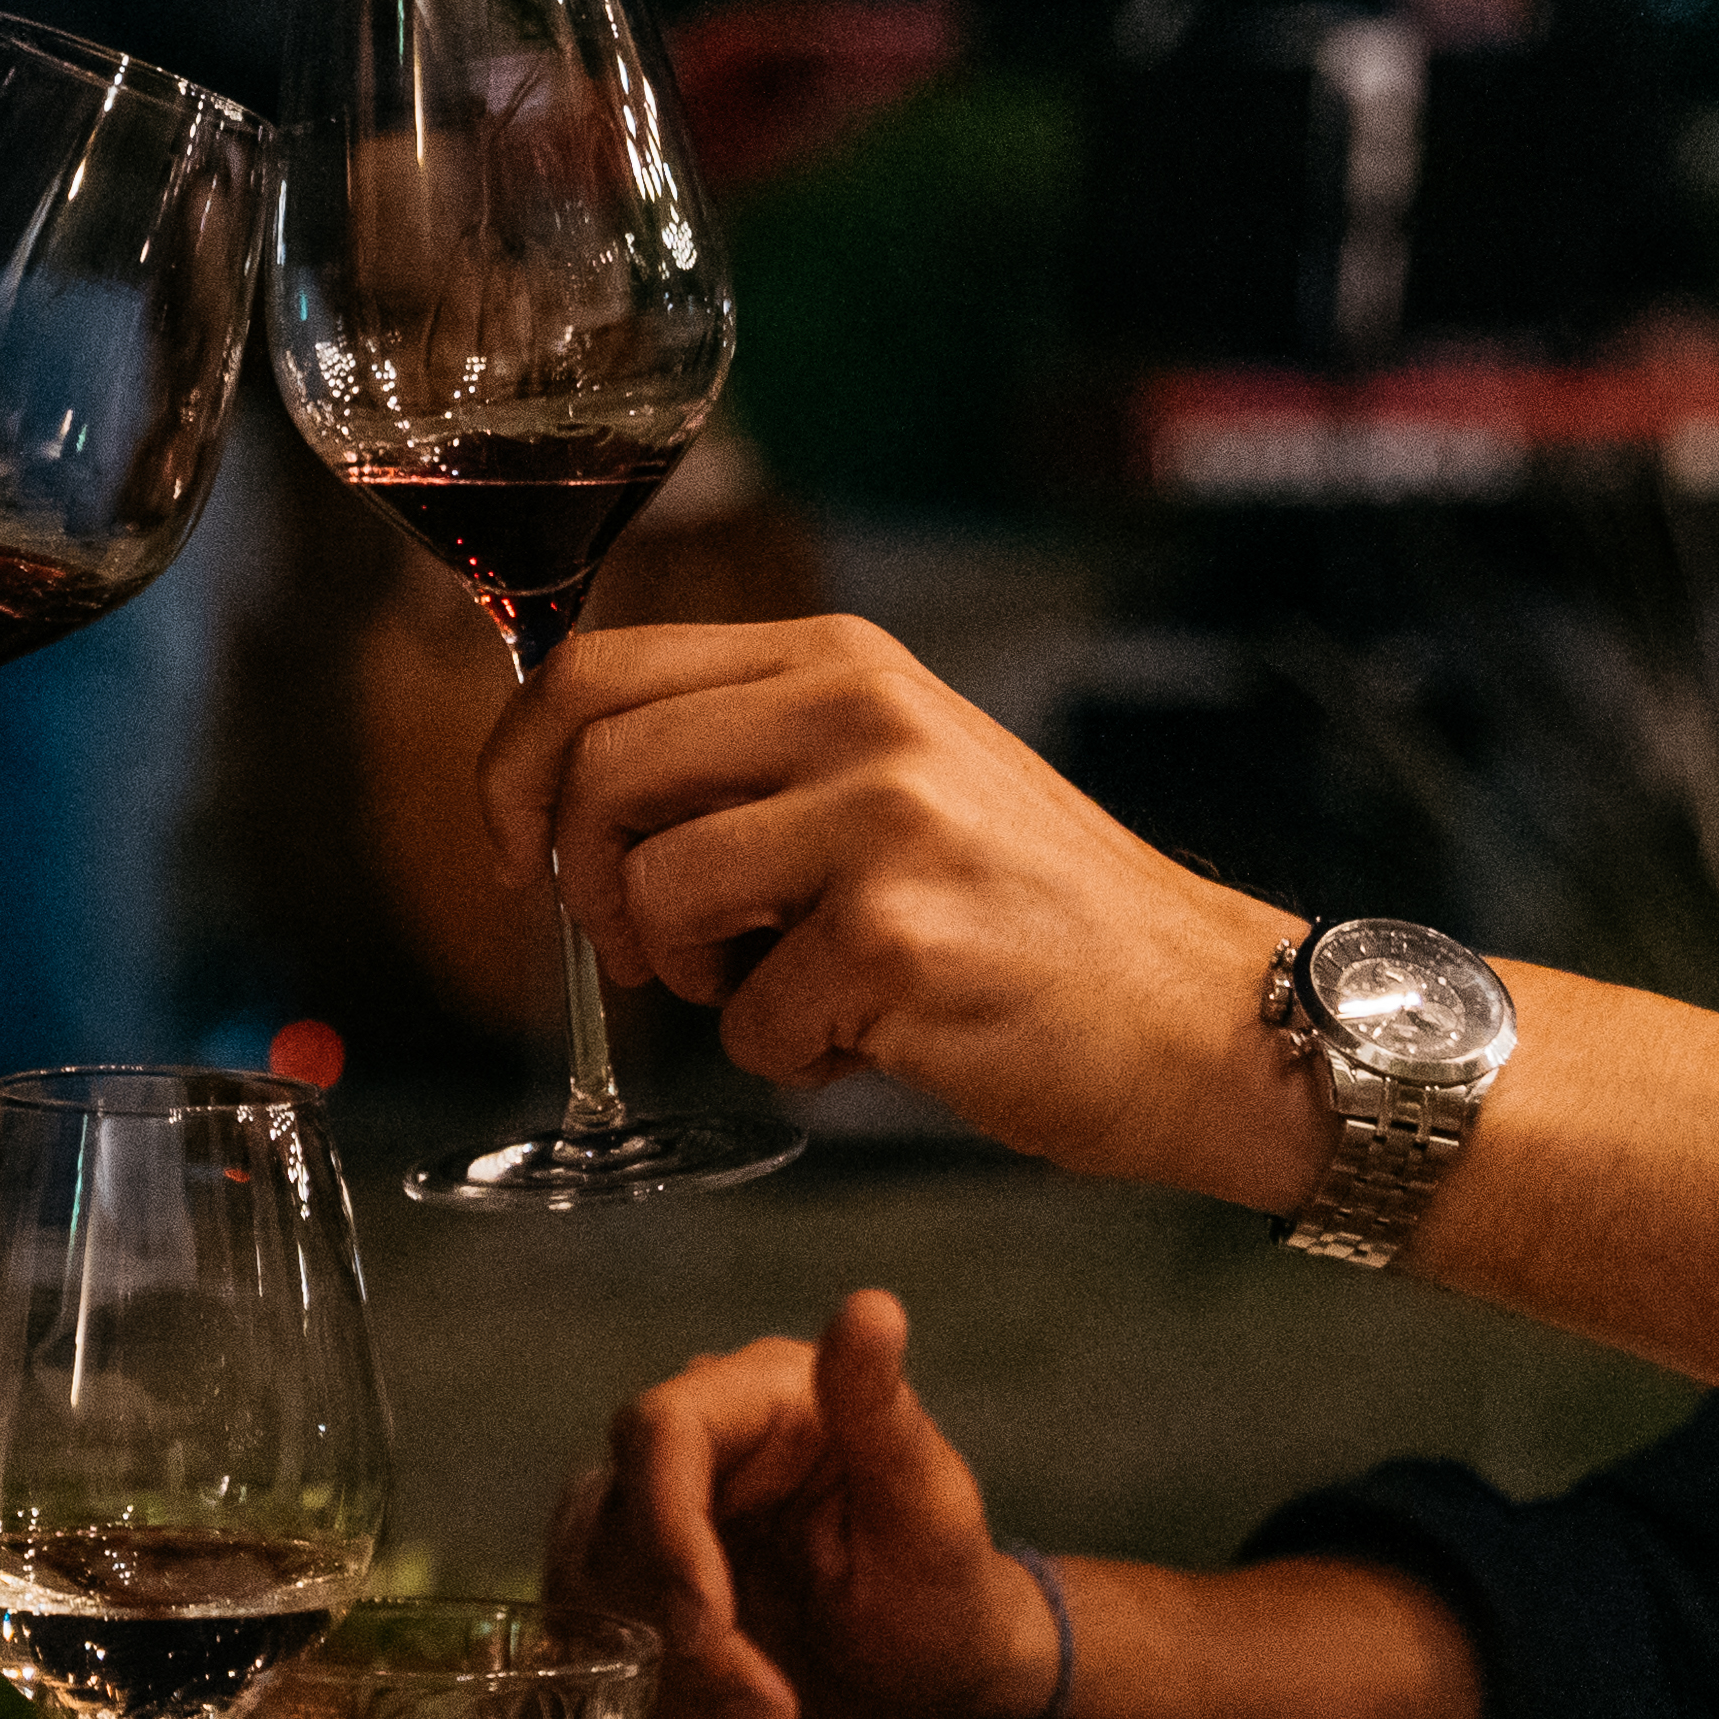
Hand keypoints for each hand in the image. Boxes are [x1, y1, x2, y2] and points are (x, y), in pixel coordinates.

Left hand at [486, 618, 1309, 1206]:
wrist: (1202, 1011)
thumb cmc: (1028, 915)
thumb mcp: (892, 777)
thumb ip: (751, 762)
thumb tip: (569, 804)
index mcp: (839, 662)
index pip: (597, 671)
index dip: (515, 770)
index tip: (518, 855)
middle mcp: (859, 713)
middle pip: (600, 773)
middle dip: (584, 888)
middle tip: (650, 958)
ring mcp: (882, 820)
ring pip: (658, 895)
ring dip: (693, 980)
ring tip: (787, 992)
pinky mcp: (899, 937)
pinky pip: (749, 1019)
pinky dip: (789, 1055)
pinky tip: (876, 1040)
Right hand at [549, 1288, 1053, 1718]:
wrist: (934, 1681)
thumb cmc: (946, 1589)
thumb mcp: (926, 1509)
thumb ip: (880, 1413)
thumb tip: (872, 1307)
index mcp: (760, 1397)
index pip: (660, 1432)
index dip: (664, 1531)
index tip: (703, 1629)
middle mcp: (694, 1443)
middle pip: (613, 1519)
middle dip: (679, 1633)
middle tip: (765, 1713)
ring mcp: (654, 1516)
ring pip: (593, 1588)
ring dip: (675, 1678)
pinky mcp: (637, 1585)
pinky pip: (598, 1639)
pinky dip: (664, 1700)